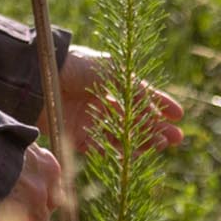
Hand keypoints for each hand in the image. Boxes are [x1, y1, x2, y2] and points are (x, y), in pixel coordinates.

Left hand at [40, 43, 185, 157]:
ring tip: (161, 145)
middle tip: (176, 137)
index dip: (161, 104)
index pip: (142, 95)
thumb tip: (157, 110)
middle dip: (157, 127)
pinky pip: (102, 147)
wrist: (42, 77)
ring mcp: (91, 119)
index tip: (179, 115)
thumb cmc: (77, 66)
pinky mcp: (77, 136)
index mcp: (111, 81)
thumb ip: (134, 91)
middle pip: (135, 118)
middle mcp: (103, 101)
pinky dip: (118, 151)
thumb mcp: (112, 72)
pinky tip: (133, 154)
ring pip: (122, 135)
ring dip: (142, 141)